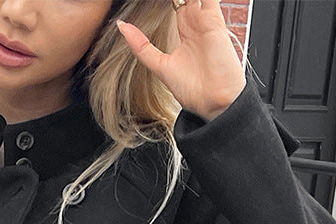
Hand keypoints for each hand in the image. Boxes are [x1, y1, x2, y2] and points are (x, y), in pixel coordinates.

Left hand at [116, 0, 246, 121]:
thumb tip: (121, 26)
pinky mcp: (214, 20)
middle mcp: (197, 24)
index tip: (148, 1)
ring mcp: (206, 21)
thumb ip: (141, 47)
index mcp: (186, 33)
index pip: (176, 4)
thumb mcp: (159, 66)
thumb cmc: (192, 90)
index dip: (166, 1)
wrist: (213, 102)